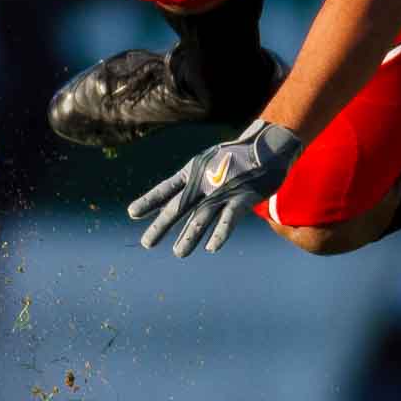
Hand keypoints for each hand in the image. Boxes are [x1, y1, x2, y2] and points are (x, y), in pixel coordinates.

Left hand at [127, 119, 302, 256]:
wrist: (268, 146)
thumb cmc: (236, 157)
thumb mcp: (207, 163)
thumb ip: (192, 182)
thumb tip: (173, 198)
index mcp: (192, 172)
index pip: (166, 188)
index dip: (149, 200)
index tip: (132, 213)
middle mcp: (203, 182)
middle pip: (178, 207)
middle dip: (161, 226)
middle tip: (146, 243)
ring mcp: (223, 191)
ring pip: (201, 218)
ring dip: (189, 236)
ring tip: (179, 253)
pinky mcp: (243, 199)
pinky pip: (230, 219)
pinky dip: (221, 233)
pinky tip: (211, 247)